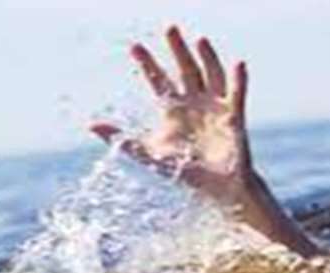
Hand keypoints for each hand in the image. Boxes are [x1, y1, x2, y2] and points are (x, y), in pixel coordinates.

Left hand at [91, 26, 250, 201]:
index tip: (134, 47)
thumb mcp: (148, 153)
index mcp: (173, 109)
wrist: (214, 187)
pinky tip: (237, 63)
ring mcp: (215, 106)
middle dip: (177, 50)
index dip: (147, 64)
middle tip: (169, 28)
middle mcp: (194, 102)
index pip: (158, 80)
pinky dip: (238, 79)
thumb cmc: (183, 170)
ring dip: (206, 57)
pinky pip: (237, 93)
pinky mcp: (234, 116)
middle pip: (185, 69)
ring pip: (211, 75)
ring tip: (199, 39)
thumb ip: (122, 139)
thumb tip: (90, 125)